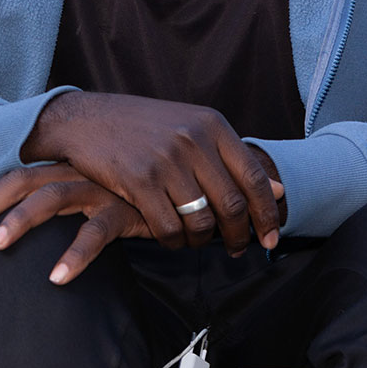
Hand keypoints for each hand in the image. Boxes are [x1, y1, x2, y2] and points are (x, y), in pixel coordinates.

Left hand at [0, 163, 151, 284]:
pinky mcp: (124, 207)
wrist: (179, 183)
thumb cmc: (127, 193)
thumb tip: (19, 226)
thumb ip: (59, 202)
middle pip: (21, 182)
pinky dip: (75, 254)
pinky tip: (57, 277)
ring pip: (51, 198)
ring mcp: (98, 187)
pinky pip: (96, 232)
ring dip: (20, 220)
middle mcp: (75, 172)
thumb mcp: (88, 193)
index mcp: (62, 168)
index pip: (13, 179)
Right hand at [20, 91, 282, 254]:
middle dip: (238, 235)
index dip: (267, 213)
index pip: (254, 177)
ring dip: (202, 240)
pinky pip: (169, 227)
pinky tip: (170, 239)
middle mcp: (192, 139)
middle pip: (232, 204)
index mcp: (211, 124)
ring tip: (197, 242)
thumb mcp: (190, 126)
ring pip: (201, 220)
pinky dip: (173, 242)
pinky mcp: (138, 180)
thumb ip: (231, 157)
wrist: (85, 119)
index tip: (270, 237)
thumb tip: (281, 189)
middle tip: (235, 249)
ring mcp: (165, 159)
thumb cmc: (140, 125)